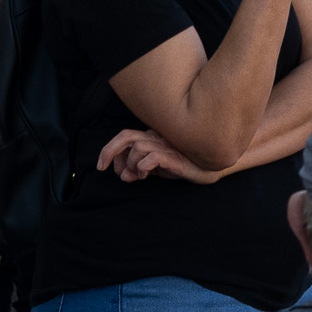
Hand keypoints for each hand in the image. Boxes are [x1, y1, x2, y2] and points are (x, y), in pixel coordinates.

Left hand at [98, 129, 218, 184]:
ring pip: (138, 147)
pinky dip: (143, 167)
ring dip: (131, 164)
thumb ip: (138, 170)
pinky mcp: (175, 157)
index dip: (110, 151)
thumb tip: (123, 175)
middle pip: (126, 136)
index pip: (125, 137)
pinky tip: (147, 175)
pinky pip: (152, 157)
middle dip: (109, 150)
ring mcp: (167, 146)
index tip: (104, 166)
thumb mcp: (155, 170)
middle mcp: (157, 138)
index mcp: (151, 138)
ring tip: (139, 175)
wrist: (209, 169)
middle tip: (101, 167)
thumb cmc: (182, 166)